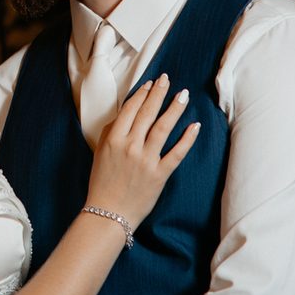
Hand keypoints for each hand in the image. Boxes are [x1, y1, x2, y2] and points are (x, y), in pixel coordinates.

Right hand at [87, 72, 200, 228]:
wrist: (108, 214)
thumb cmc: (101, 184)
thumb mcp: (100, 153)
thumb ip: (110, 132)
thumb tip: (124, 115)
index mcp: (114, 139)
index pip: (130, 109)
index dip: (141, 94)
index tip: (150, 83)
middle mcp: (130, 146)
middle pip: (147, 113)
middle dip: (158, 93)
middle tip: (167, 79)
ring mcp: (146, 160)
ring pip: (163, 128)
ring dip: (174, 109)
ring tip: (183, 95)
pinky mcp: (159, 175)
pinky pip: (176, 153)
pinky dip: (187, 139)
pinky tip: (194, 126)